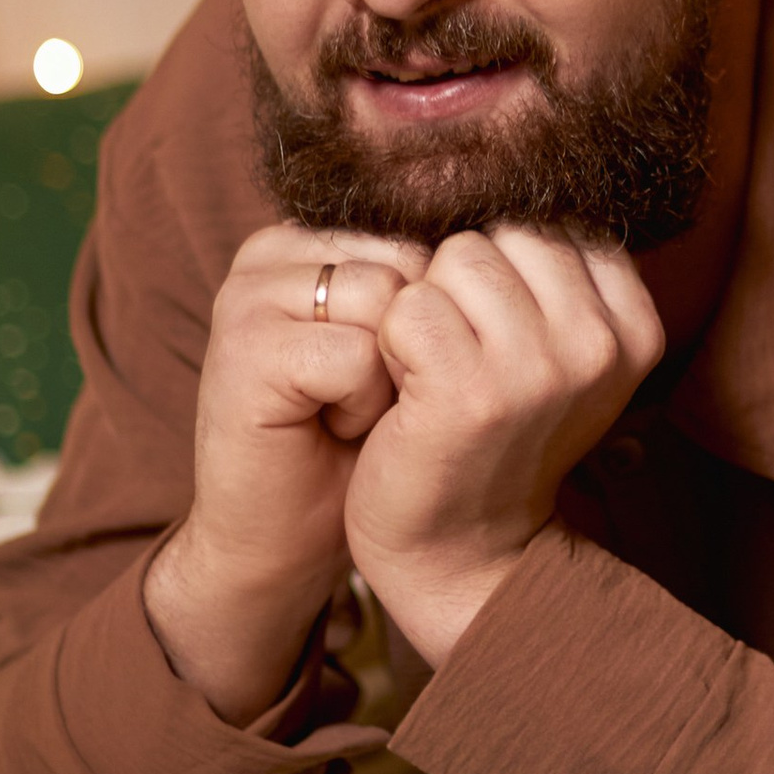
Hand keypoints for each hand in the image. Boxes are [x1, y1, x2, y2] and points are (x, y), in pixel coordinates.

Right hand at [145, 225, 417, 721]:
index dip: (445, 317)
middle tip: (381, 396)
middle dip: (426, 342)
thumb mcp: (411, 346)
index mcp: (313, 238)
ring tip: (354, 412)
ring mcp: (250, 294)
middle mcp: (273, 251)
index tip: (404, 369)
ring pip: (389, 301)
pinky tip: (332, 429)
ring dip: (396, 376)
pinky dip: (362, 406)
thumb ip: (441, 281)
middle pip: (414, 260)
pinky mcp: (245, 347)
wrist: (284, 540)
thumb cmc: (362, 444)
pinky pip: (355, 355)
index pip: (428, 234)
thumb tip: (529, 235)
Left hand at [342, 226, 665, 663]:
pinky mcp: (470, 390)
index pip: (552, 222)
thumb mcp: (558, 350)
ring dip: (426, 309)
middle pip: (502, 232)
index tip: (504, 341)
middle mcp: (600, 343)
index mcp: (635, 324)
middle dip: (464, 281)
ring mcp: (540, 367)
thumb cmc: (496, 433)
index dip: (506, 269)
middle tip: (465, 359)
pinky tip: (408, 392)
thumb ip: (557, 271)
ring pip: (453, 259)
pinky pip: (409, 304)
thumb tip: (506, 161)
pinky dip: (392, 342)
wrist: (463, 551)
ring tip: (436, 374)